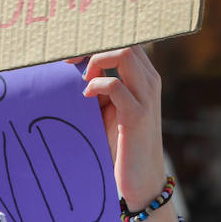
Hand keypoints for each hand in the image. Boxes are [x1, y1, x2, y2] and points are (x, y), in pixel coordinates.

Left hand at [80, 46, 166, 211]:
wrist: (141, 181)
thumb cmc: (120, 144)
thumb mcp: (108, 109)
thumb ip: (98, 87)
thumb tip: (69, 69)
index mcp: (144, 77)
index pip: (125, 40)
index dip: (97, 40)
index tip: (72, 53)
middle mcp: (150, 81)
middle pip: (124, 40)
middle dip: (93, 45)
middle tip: (71, 62)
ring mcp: (147, 96)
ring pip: (124, 53)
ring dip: (96, 61)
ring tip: (83, 80)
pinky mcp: (138, 115)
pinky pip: (115, 85)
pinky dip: (95, 86)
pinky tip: (86, 97)